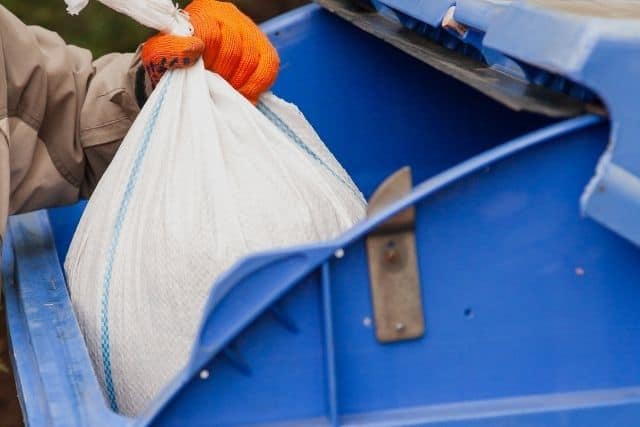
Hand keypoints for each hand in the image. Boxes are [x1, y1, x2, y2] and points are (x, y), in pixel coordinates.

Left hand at [142, 0, 279, 103]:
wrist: (190, 77)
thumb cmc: (173, 66)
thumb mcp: (160, 58)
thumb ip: (168, 50)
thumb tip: (195, 48)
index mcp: (203, 12)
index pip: (210, 36)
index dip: (205, 62)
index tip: (198, 73)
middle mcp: (229, 15)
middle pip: (233, 49)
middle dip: (221, 74)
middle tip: (211, 85)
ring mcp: (250, 31)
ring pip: (251, 60)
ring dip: (236, 82)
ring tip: (224, 89)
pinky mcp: (266, 50)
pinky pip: (269, 68)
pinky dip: (255, 85)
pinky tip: (242, 92)